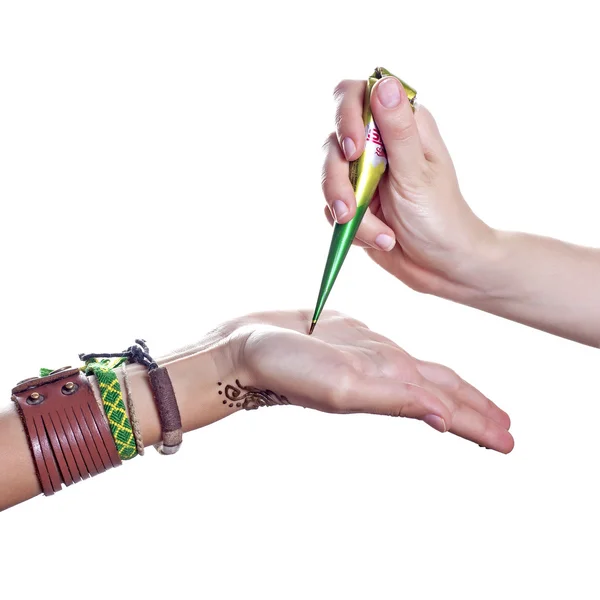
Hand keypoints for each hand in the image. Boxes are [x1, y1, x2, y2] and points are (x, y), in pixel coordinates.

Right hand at [221, 310, 512, 452]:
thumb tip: (443, 417)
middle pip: (440, 391)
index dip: (477, 421)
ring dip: (450, 390)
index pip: (445, 405)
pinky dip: (415, 366)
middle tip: (502, 428)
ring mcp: (366, 356)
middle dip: (473, 411)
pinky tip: (417, 372)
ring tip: (469, 404)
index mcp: (387, 385)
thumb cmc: (283, 368)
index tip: (506, 440)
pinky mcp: (349, 338)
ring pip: (420, 373)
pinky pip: (393, 353)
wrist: (244, 348)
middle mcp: (382, 373)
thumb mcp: (342, 386)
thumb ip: (393, 399)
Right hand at [322, 77, 496, 301]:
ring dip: (346, 210)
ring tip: (378, 234)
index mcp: (401, 126)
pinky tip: (380, 239)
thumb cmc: (441, 218)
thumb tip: (383, 82)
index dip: (346, 116)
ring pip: (328, 177)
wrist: (443, 267)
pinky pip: (332, 209)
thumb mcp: (417, 174)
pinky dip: (353, 229)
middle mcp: (378, 145)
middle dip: (338, 180)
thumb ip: (397, 130)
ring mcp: (364, 176)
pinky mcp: (355, 203)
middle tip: (350, 208)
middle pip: (333, 141)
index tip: (354, 150)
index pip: (356, 95)